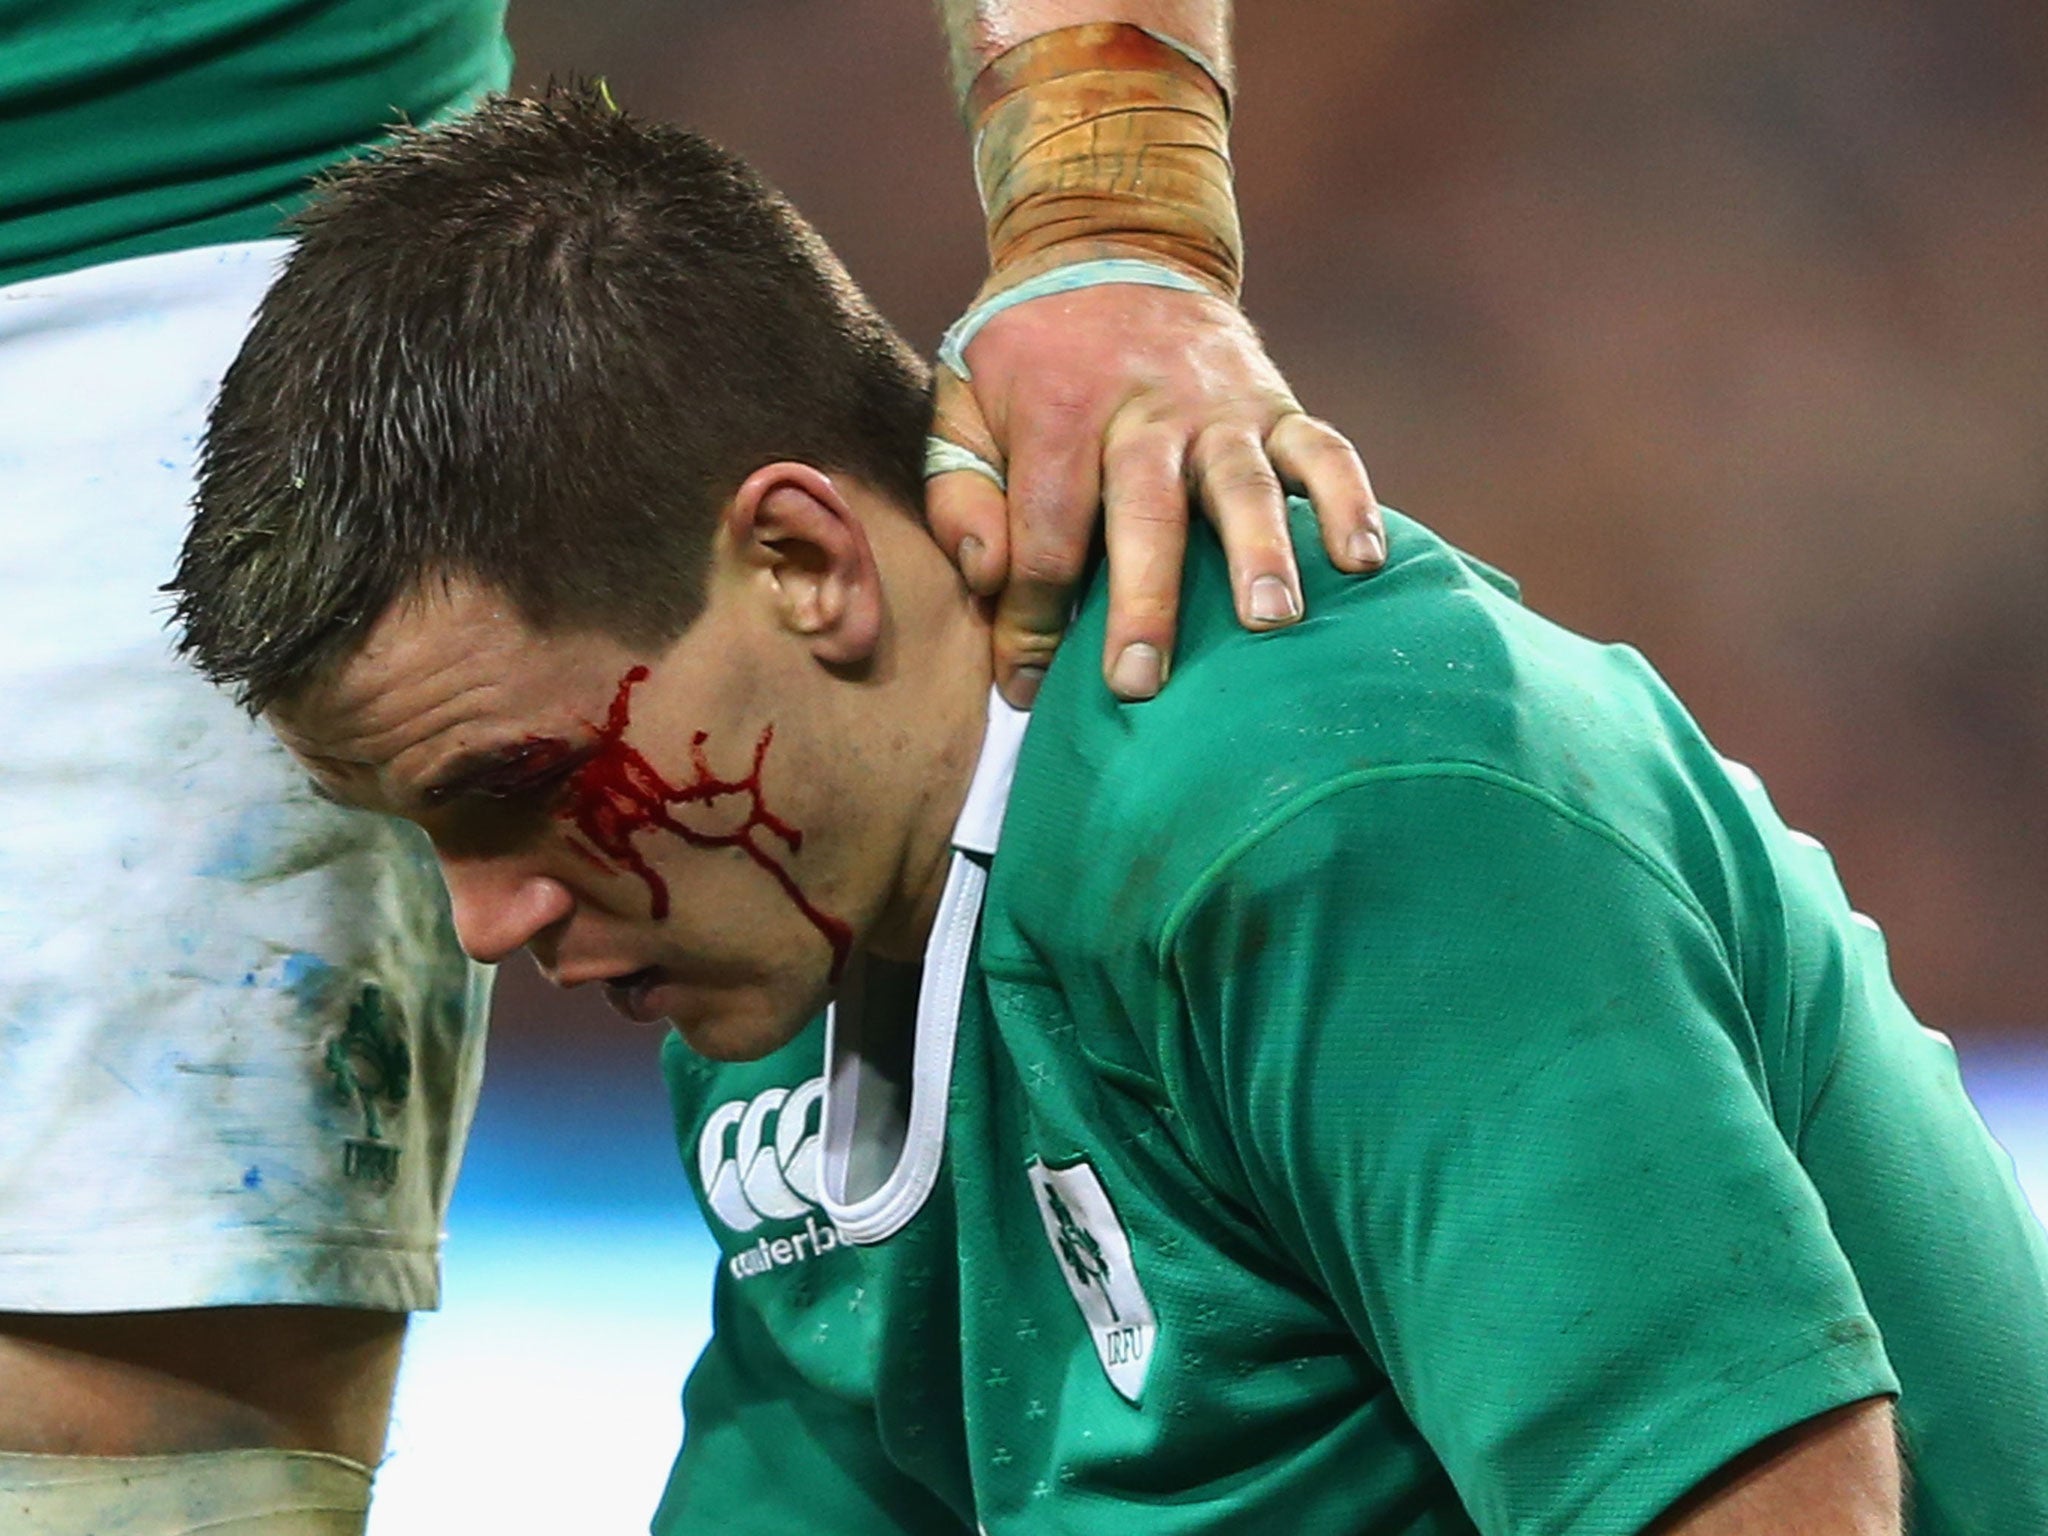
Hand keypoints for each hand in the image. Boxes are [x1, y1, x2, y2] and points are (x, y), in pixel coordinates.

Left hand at [928, 279, 1382, 705]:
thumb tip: (985, 575)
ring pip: (1244, 484)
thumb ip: (960, 488)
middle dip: (1142, 603)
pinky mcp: (1276, 403)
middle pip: (1144, 515)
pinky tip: (1363, 562)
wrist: (1111, 243)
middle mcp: (1143, 408)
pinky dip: (1349, 501)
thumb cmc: (1028, 354)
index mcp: (1057, 410)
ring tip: (1272, 622)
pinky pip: (1324, 451)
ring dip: (1260, 553)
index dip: (1032, 617)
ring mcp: (1219, 406)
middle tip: (1139, 683)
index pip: (1045, 532)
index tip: (1027, 688)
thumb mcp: (963, 399)